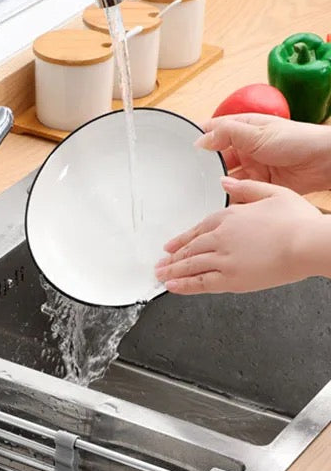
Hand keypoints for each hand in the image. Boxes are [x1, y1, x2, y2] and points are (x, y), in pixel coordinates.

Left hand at [156, 177, 323, 294]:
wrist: (308, 243)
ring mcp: (223, 259)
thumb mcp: (273, 193)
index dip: (181, 239)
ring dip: (172, 272)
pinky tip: (171, 287)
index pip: (198, 229)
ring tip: (160, 276)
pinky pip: (199, 282)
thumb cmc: (298, 221)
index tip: (171, 246)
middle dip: (173, 258)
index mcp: (230, 216)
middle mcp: (221, 237)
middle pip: (190, 248)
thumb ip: (246, 189)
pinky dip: (182, 285)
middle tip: (161, 264)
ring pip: (190, 265)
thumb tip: (224, 183)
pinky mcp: (229, 278)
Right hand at [198, 114, 330, 194]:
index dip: (198, 136)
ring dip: (215, 183)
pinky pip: (236, 192)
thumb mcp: (258, 133)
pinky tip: (217, 200)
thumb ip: (227, 134)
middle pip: (217, 158)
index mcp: (245, 129)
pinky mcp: (257, 186)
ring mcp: (251, 168)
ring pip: (225, 177)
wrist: (323, 163)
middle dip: (204, 166)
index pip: (215, 130)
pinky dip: (227, 197)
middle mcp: (246, 149)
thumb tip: (200, 140)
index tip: (179, 146)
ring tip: (199, 191)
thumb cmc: (298, 140)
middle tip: (187, 176)